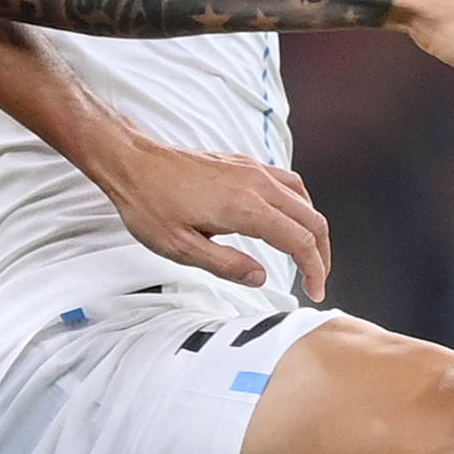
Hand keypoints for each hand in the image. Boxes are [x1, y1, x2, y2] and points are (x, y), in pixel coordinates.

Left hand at [80, 129, 333, 297]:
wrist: (132, 162)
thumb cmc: (149, 205)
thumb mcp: (180, 248)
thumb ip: (226, 265)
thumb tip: (262, 277)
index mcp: (245, 208)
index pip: (300, 240)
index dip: (314, 269)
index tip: (315, 291)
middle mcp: (256, 183)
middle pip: (311, 218)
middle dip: (321, 252)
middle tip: (316, 279)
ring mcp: (252, 169)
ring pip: (303, 198)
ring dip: (312, 227)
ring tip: (308, 254)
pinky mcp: (243, 163)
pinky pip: (286, 182)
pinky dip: (299, 205)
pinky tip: (288, 220)